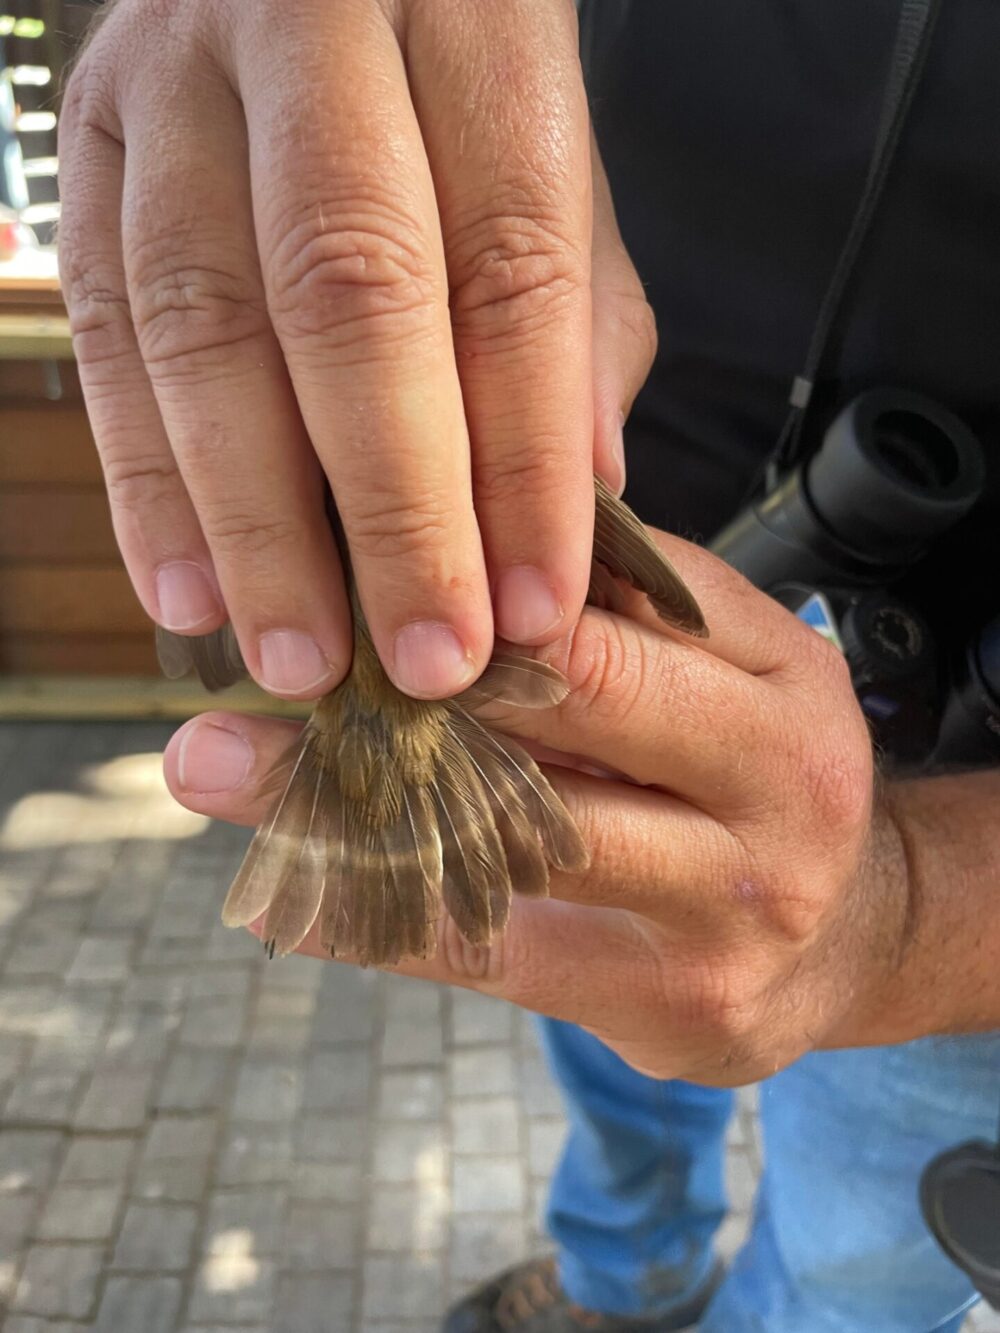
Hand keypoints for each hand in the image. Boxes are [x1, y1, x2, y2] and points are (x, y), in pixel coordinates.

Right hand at [58, 0, 652, 699]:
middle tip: (420, 660)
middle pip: (346, 294)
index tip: (533, 605)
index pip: (511, 267)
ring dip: (253, 525)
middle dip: (390, 508)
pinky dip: (146, 483)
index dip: (524, 458)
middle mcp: (308, 27)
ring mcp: (174, 79)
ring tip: (300, 658)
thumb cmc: (458, 90)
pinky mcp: (85, 143)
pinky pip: (99, 332)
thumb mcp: (556, 172)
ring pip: (199, 323)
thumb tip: (578, 510)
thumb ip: (573, 328)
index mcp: (471, 15)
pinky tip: (190, 592)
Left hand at [163, 530, 910, 1084]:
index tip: (335, 566)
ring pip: (516, 840)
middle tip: (253, 652)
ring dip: (350, 801)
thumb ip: (624, 603)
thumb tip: (450, 538)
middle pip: (569, 709)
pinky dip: (382, 923)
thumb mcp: (733, 664)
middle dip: (397, 678)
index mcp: (780, 672)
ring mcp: (735, 904)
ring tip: (214, 768)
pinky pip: (503, 958)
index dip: (465, 590)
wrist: (859, 932)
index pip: (608, 611)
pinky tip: (285, 898)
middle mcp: (779, 780)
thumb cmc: (756, 769)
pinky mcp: (680, 1003)